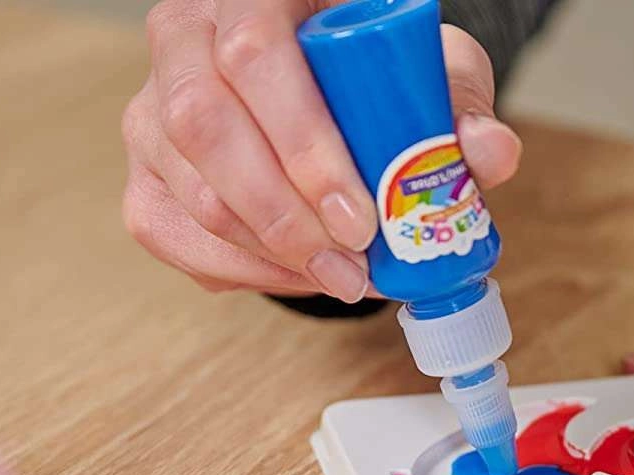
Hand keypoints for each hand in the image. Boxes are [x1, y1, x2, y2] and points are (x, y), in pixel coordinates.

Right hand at [121, 0, 522, 300]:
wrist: (315, 85)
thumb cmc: (365, 68)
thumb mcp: (424, 66)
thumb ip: (458, 102)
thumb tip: (489, 155)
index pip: (252, 55)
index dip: (302, 144)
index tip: (360, 217)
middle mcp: (180, 38)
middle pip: (204, 128)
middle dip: (285, 217)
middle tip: (352, 267)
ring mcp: (149, 109)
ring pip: (191, 194)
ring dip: (271, 255)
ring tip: (342, 278)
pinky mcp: (144, 176)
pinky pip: (176, 237)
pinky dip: (243, 270)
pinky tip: (300, 274)